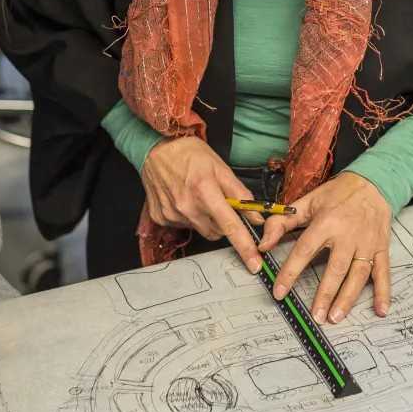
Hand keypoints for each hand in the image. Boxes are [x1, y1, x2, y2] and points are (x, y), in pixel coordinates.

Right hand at [140, 136, 260, 270]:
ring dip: (205, 219)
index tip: (254, 264)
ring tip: (197, 196)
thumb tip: (256, 216)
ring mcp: (172, 214)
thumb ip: (241, 194)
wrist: (156, 147)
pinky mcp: (161, 218)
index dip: (245, 247)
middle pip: (217, 232)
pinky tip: (183, 199)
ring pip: (201, 230)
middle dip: (223, 221)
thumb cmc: (190, 153)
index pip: (230, 226)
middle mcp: (187, 207)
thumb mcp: (221, 168)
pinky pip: (184, 226)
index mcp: (205, 192)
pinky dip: (189, 216)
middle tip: (218, 202)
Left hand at [257, 172, 391, 324]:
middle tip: (316, 315)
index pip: (304, 251)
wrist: (373, 182)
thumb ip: (282, 222)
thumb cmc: (338, 194)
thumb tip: (263, 244)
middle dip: (325, 294)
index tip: (280, 291)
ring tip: (336, 317)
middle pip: (335, 269)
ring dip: (347, 298)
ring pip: (358, 274)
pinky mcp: (381, 248)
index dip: (290, 272)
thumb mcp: (307, 202)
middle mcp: (348, 235)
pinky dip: (383, 292)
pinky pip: (383, 272)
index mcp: (326, 222)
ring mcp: (366, 243)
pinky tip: (381, 310)